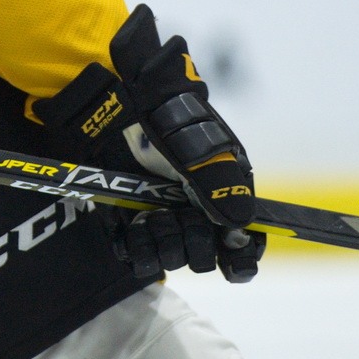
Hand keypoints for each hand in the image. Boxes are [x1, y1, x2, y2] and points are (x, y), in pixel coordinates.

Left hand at [110, 4, 261, 282]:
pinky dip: (138, 248)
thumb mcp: (199, 145)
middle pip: (205, 256)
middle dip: (193, 244)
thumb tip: (240, 227)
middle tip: (178, 218)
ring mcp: (162, 216)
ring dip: (165, 244)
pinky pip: (138, 255)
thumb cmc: (165, 114)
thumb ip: (221, 185)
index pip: (242, 243)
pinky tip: (134, 228)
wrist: (116, 100)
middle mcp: (194, 211)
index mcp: (221, 194)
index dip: (240, 257)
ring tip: (152, 217)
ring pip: (173, 258)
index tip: (229, 256)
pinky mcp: (129, 220)